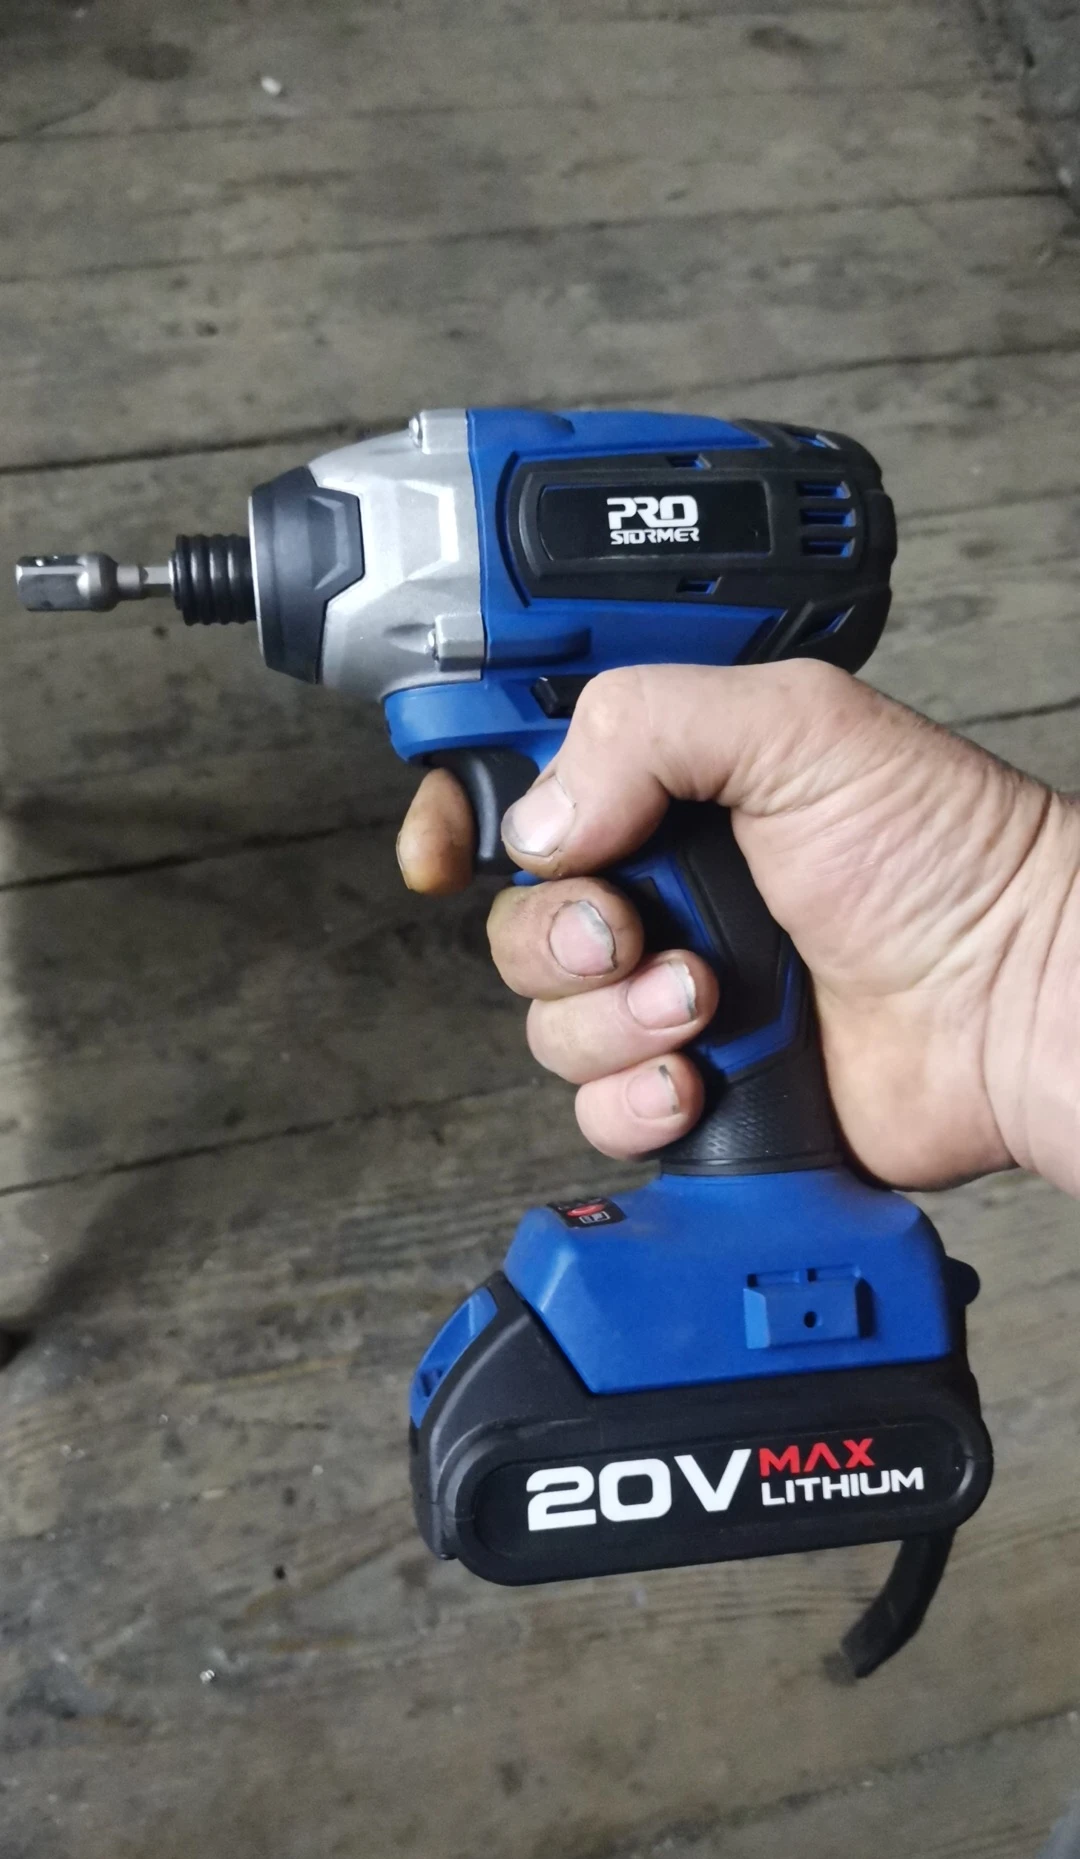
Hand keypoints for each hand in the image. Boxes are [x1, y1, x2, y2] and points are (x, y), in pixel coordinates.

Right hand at [397, 662, 1079, 1194]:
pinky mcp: (697, 1089)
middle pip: (516, 920)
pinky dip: (634, 1099)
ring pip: (549, 1024)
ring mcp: (675, 994)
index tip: (444, 849)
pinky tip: (699, 1078)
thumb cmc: (946, 853)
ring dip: (611, 1019)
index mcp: (670, 790)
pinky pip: (597, 1109)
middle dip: (558, 935)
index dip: (459, 817)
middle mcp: (663, 892)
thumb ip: (644, 726)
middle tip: (634, 930)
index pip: (517, 791)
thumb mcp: (797, 726)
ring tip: (703, 1000)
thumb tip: (538, 819)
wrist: (1012, 997)